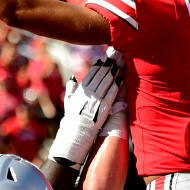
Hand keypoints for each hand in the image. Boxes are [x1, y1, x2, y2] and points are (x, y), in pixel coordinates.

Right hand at [48, 52, 124, 168]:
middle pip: (101, 75)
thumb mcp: (68, 102)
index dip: (99, 65)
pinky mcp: (103, 109)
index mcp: (80, 90)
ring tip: (121, 62)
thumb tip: (74, 77)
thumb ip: (71, 88)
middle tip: (116, 54)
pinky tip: (121, 79)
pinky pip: (111, 95)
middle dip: (109, 64)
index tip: (105, 57)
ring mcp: (96, 101)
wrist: (74, 136)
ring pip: (106, 82)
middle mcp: (88, 94)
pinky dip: (116, 86)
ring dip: (115, 71)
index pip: (91, 74)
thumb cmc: (71, 120)